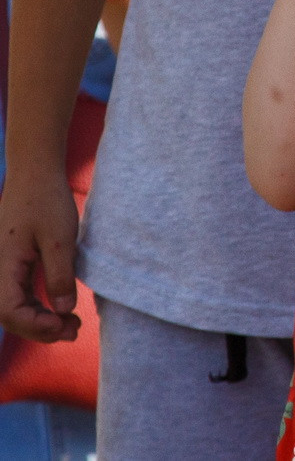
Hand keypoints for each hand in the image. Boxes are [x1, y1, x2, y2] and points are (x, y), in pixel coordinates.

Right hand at [0, 170, 80, 342]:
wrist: (34, 176)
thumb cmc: (46, 202)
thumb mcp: (60, 238)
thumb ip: (60, 274)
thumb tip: (64, 311)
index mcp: (3, 266)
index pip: (10, 311)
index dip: (36, 325)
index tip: (65, 324)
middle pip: (11, 316)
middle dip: (40, 329)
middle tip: (74, 331)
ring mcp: (3, 270)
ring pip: (15, 309)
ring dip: (41, 322)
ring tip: (73, 326)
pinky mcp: (13, 266)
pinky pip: (20, 296)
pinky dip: (39, 308)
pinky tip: (61, 311)